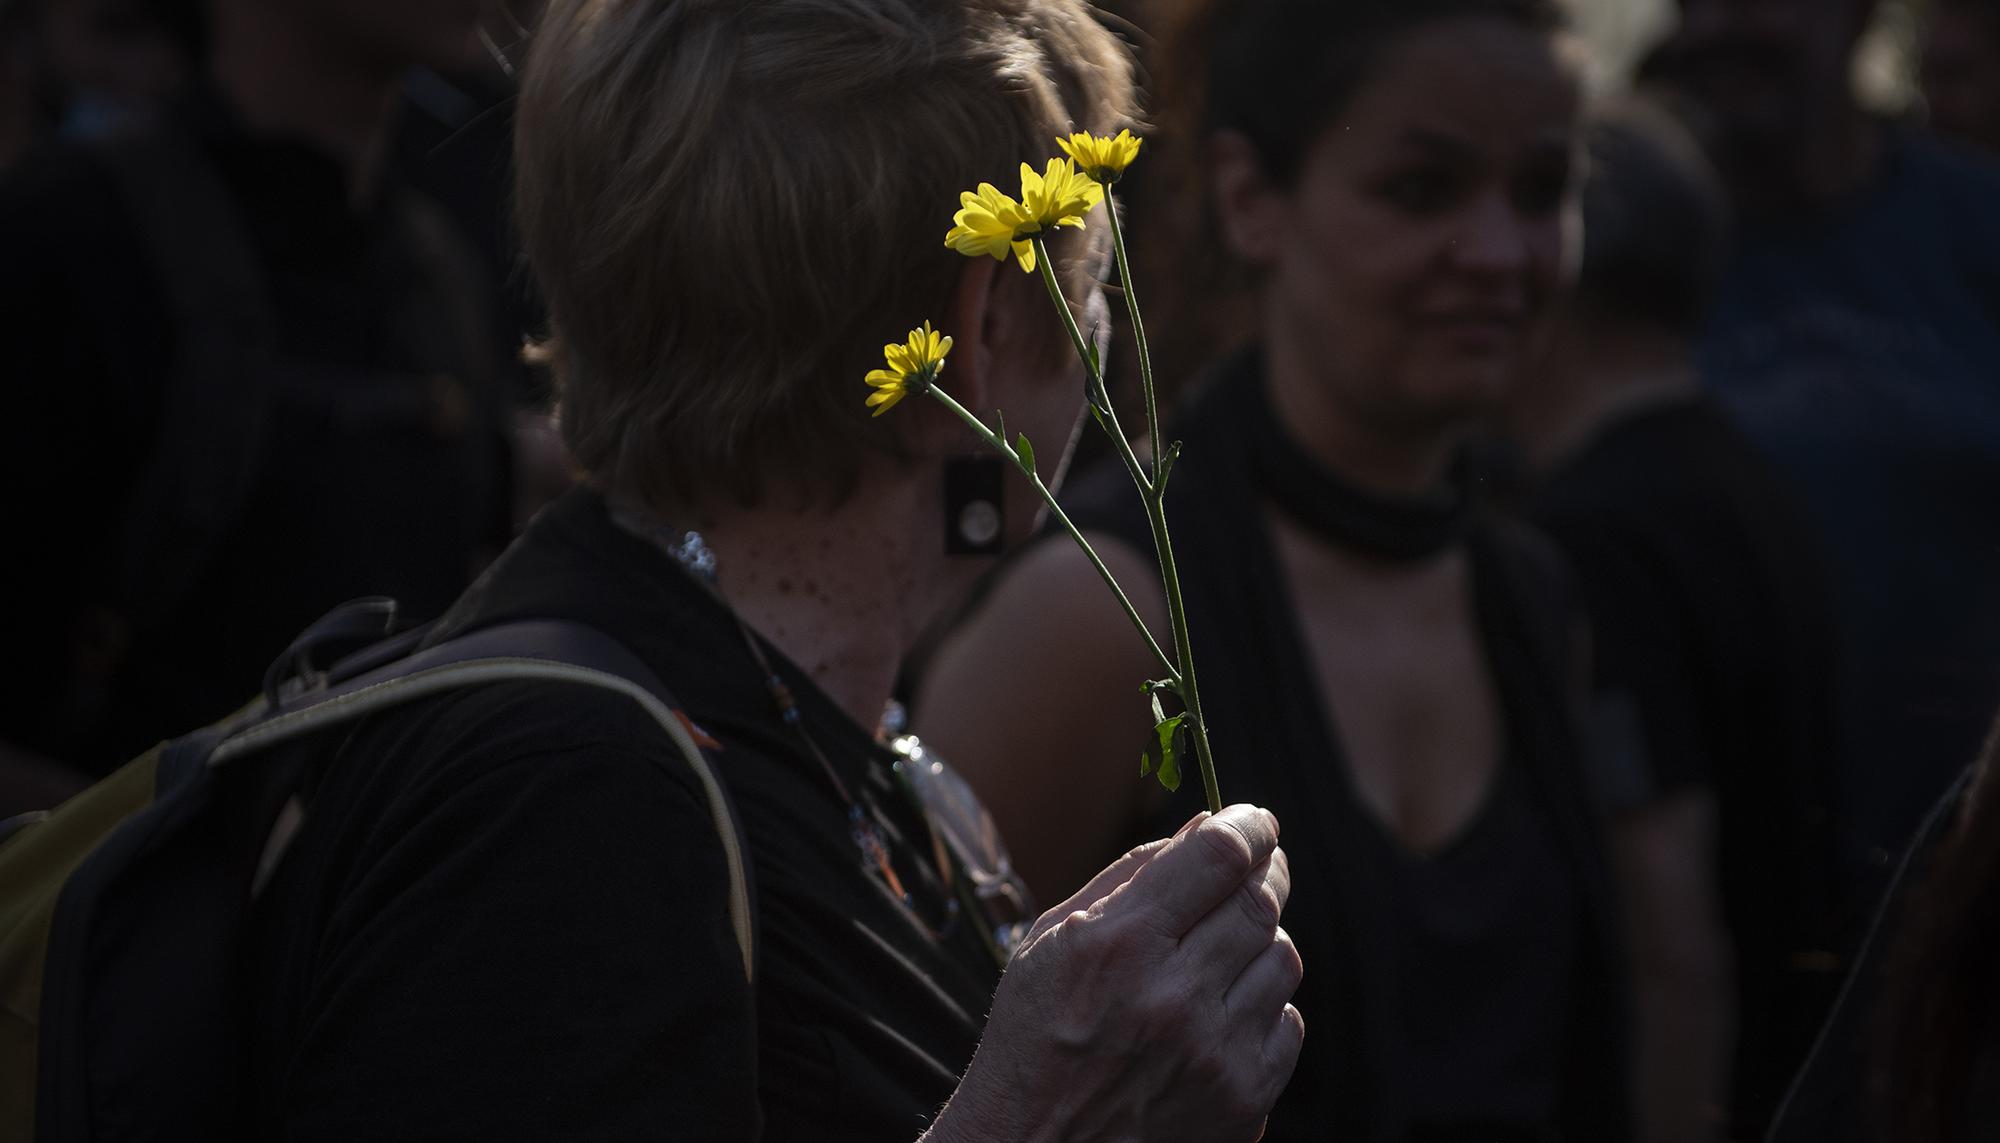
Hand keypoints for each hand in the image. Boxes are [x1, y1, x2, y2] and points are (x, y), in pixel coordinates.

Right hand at [928, 804, 1303, 1142]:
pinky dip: (1264, 1004)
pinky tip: (1223, 1009)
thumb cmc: (1035, 1034)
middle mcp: (1174, 997)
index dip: (1248, 824)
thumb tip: (1208, 821)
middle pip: (1260, 901)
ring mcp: (1215, 1054)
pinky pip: (1288, 1022)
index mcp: (1120, 945)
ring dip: (1261, 939)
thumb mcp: (1054, 939)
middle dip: (1267, 870)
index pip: (1219, 856)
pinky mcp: (1244, 1101)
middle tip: (1259, 864)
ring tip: (1224, 948)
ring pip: (1283, 958)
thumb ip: (1131, 874)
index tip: (1254, 819)